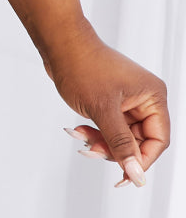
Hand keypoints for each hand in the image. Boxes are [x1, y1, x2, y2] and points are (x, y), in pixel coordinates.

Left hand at [44, 21, 169, 186]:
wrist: (59, 43)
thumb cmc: (82, 66)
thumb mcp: (103, 110)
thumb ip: (120, 144)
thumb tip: (136, 174)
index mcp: (152, 96)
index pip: (158, 140)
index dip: (141, 160)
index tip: (123, 175)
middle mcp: (144, 99)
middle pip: (138, 141)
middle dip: (114, 149)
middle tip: (92, 150)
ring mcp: (127, 100)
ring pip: (121, 137)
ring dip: (101, 142)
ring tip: (81, 137)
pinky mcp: (111, 102)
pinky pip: (108, 128)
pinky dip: (94, 132)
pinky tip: (77, 129)